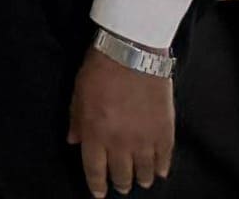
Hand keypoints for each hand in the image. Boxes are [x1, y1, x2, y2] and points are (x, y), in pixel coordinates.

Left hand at [69, 44, 175, 195]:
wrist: (132, 53)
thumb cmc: (99, 71)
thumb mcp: (78, 95)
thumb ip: (77, 121)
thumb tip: (74, 142)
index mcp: (96, 134)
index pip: (94, 169)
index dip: (96, 185)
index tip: (98, 194)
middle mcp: (120, 143)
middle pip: (121, 174)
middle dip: (119, 183)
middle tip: (120, 187)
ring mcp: (145, 139)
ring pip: (144, 171)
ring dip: (141, 179)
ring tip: (140, 181)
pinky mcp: (165, 133)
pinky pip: (164, 159)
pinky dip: (161, 168)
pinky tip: (159, 172)